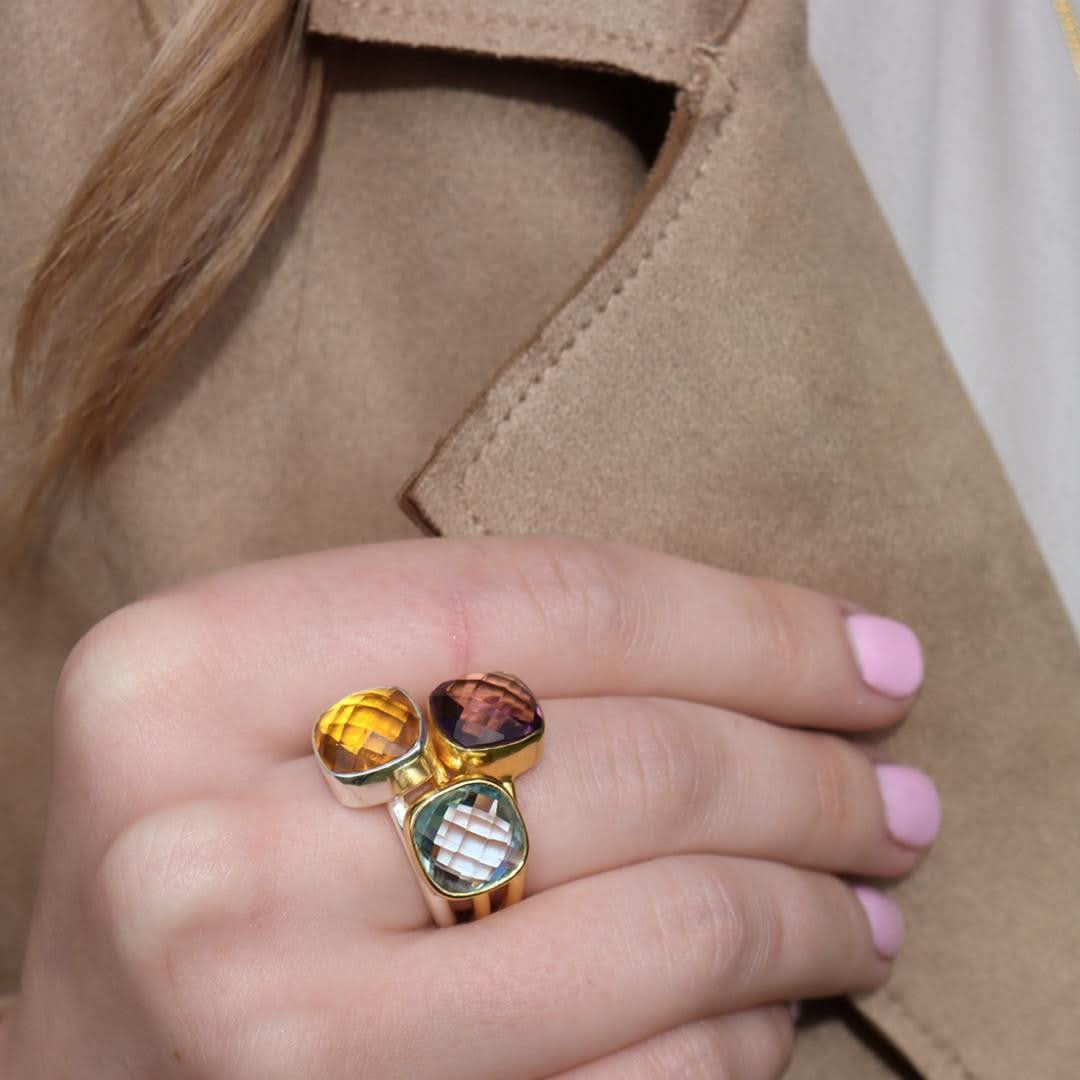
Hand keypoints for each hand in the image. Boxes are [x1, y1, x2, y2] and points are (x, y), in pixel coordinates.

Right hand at [4, 537, 937, 1078]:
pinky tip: (763, 1005)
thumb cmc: (213, 848)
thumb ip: (472, 649)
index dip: (751, 623)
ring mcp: (277, 1032)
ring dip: (808, 910)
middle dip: (811, 778)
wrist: (91, 1064)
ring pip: (664, 933)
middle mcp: (209, 852)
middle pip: (625, 768)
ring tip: (865, 895)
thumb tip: (780, 653)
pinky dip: (742, 1037)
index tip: (873, 652)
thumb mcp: (284, 698)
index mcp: (183, 674)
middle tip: (896, 790)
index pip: (548, 600)